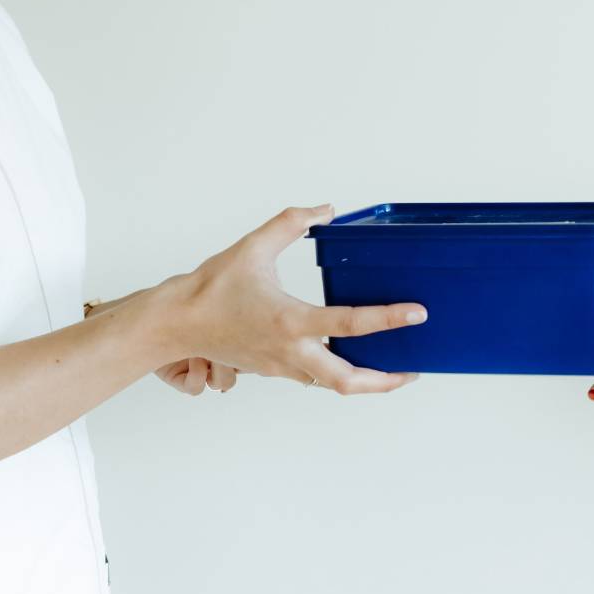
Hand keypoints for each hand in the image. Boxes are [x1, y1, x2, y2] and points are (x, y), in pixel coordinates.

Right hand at [157, 204, 427, 394]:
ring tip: (390, 369)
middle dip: (384, 381)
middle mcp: (290, 350)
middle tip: (411, 369)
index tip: (417, 314)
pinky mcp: (273, 369)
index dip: (389, 319)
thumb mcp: (253, 246)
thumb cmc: (210, 288)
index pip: (350, 324)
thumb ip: (291, 223)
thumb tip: (324, 209)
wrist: (177, 323)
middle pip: (347, 381)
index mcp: (290, 320)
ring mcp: (282, 365)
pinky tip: (347, 359)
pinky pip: (312, 377)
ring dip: (362, 381)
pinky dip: (335, 373)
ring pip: (330, 384)